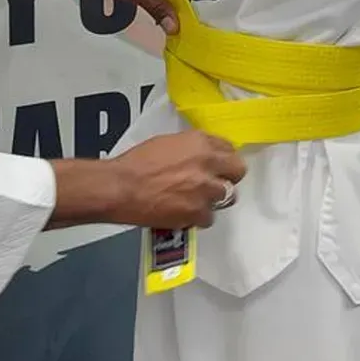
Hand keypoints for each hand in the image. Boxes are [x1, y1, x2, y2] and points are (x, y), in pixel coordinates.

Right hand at [112, 130, 246, 229]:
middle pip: (238, 172)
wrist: (121, 187)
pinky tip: (185, 212)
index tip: (219, 164)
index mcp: (200, 143)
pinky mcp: (198, 213)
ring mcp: (206, 190)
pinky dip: (198, 217)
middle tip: (215, 182)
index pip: (229, 148)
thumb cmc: (136, 164)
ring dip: (214, 198)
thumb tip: (200, 156)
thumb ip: (190, 148)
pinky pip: (209, 217)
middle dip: (228, 177)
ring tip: (197, 200)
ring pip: (227, 197)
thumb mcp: (167, 143)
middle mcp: (208, 164)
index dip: (223, 158)